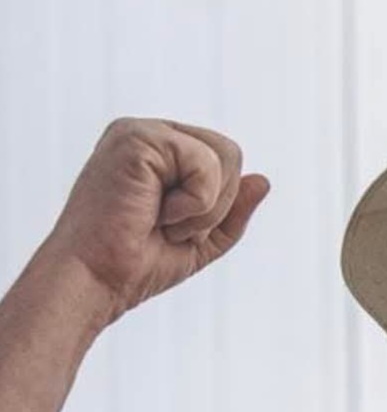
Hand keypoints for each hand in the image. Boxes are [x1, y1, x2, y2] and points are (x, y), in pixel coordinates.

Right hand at [44, 117, 269, 324]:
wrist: (97, 279)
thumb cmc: (139, 263)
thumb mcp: (203, 241)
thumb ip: (234, 211)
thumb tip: (263, 179)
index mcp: (163, 154)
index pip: (225, 160)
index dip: (218, 204)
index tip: (175, 228)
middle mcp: (150, 135)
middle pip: (231, 152)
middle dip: (217, 204)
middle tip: (170, 226)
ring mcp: (140, 132)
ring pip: (224, 156)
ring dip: (205, 207)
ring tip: (162, 220)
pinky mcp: (136, 137)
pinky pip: (204, 164)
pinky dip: (193, 203)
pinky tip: (155, 212)